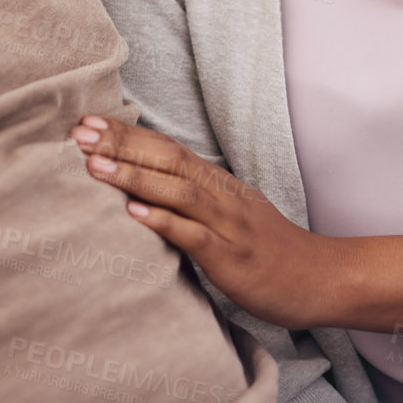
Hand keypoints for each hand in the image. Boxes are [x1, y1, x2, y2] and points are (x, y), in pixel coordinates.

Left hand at [70, 115, 334, 329]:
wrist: (323, 278)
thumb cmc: (271, 251)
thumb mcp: (231, 216)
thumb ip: (195, 201)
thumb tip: (148, 191)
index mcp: (218, 184)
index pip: (167, 149)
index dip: (128, 135)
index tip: (89, 123)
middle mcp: (222, 196)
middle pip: (167, 160)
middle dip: (121, 145)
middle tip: (79, 133)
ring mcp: (229, 224)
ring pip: (178, 191)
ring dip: (134, 176)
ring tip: (94, 166)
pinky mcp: (233, 257)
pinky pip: (195, 236)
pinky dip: (164, 222)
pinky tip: (134, 214)